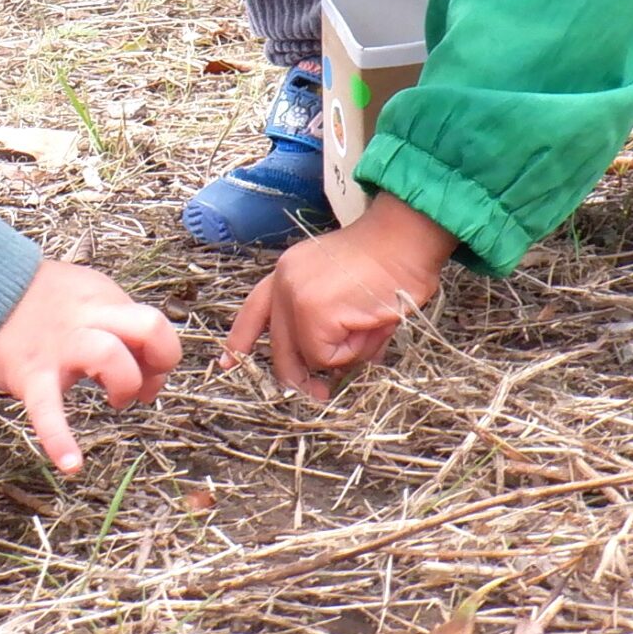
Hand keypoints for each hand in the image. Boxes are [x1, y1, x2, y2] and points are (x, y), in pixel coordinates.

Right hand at [0, 259, 180, 472]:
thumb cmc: (33, 299)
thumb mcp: (81, 293)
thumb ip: (113, 320)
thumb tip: (146, 363)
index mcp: (101, 298)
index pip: (155, 323)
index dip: (162, 355)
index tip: (147, 374)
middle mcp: (87, 318)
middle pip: (149, 327)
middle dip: (157, 366)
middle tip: (141, 391)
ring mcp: (59, 346)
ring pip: (111, 357)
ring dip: (125, 385)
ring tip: (114, 402)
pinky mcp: (29, 373)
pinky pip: (48, 409)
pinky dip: (60, 440)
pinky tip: (71, 466)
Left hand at [222, 194, 457, 403]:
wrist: (406, 239)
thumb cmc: (388, 262)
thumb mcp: (345, 290)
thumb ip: (328, 325)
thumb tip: (331, 366)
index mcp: (288, 272)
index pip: (254, 310)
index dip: (241, 339)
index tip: (226, 363)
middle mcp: (283, 283)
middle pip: (279, 347)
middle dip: (298, 377)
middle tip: (319, 394)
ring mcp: (294, 298)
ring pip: (309, 357)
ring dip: (345, 354)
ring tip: (370, 323)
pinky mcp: (312, 313)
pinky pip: (328, 358)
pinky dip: (353, 351)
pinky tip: (370, 323)